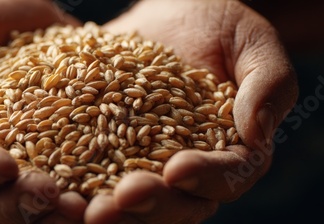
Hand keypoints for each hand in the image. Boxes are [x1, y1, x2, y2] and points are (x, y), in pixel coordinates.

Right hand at [0, 0, 84, 222]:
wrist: (18, 21)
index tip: (3, 164)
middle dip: (19, 203)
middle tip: (50, 193)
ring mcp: (21, 167)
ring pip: (30, 207)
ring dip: (54, 213)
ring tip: (82, 207)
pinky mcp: (59, 158)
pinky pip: (71, 185)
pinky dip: (87, 193)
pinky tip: (106, 193)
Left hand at [85, 0, 297, 222]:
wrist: (168, 14)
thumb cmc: (217, 24)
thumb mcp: (250, 40)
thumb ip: (269, 83)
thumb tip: (257, 132)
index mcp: (231, 150)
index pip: (228, 176)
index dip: (206, 178)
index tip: (178, 169)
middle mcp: (187, 166)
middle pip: (176, 203)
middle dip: (150, 204)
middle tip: (121, 199)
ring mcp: (143, 161)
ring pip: (132, 201)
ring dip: (110, 209)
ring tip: (81, 208)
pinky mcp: (105, 148)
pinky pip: (91, 174)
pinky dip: (75, 184)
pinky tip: (55, 185)